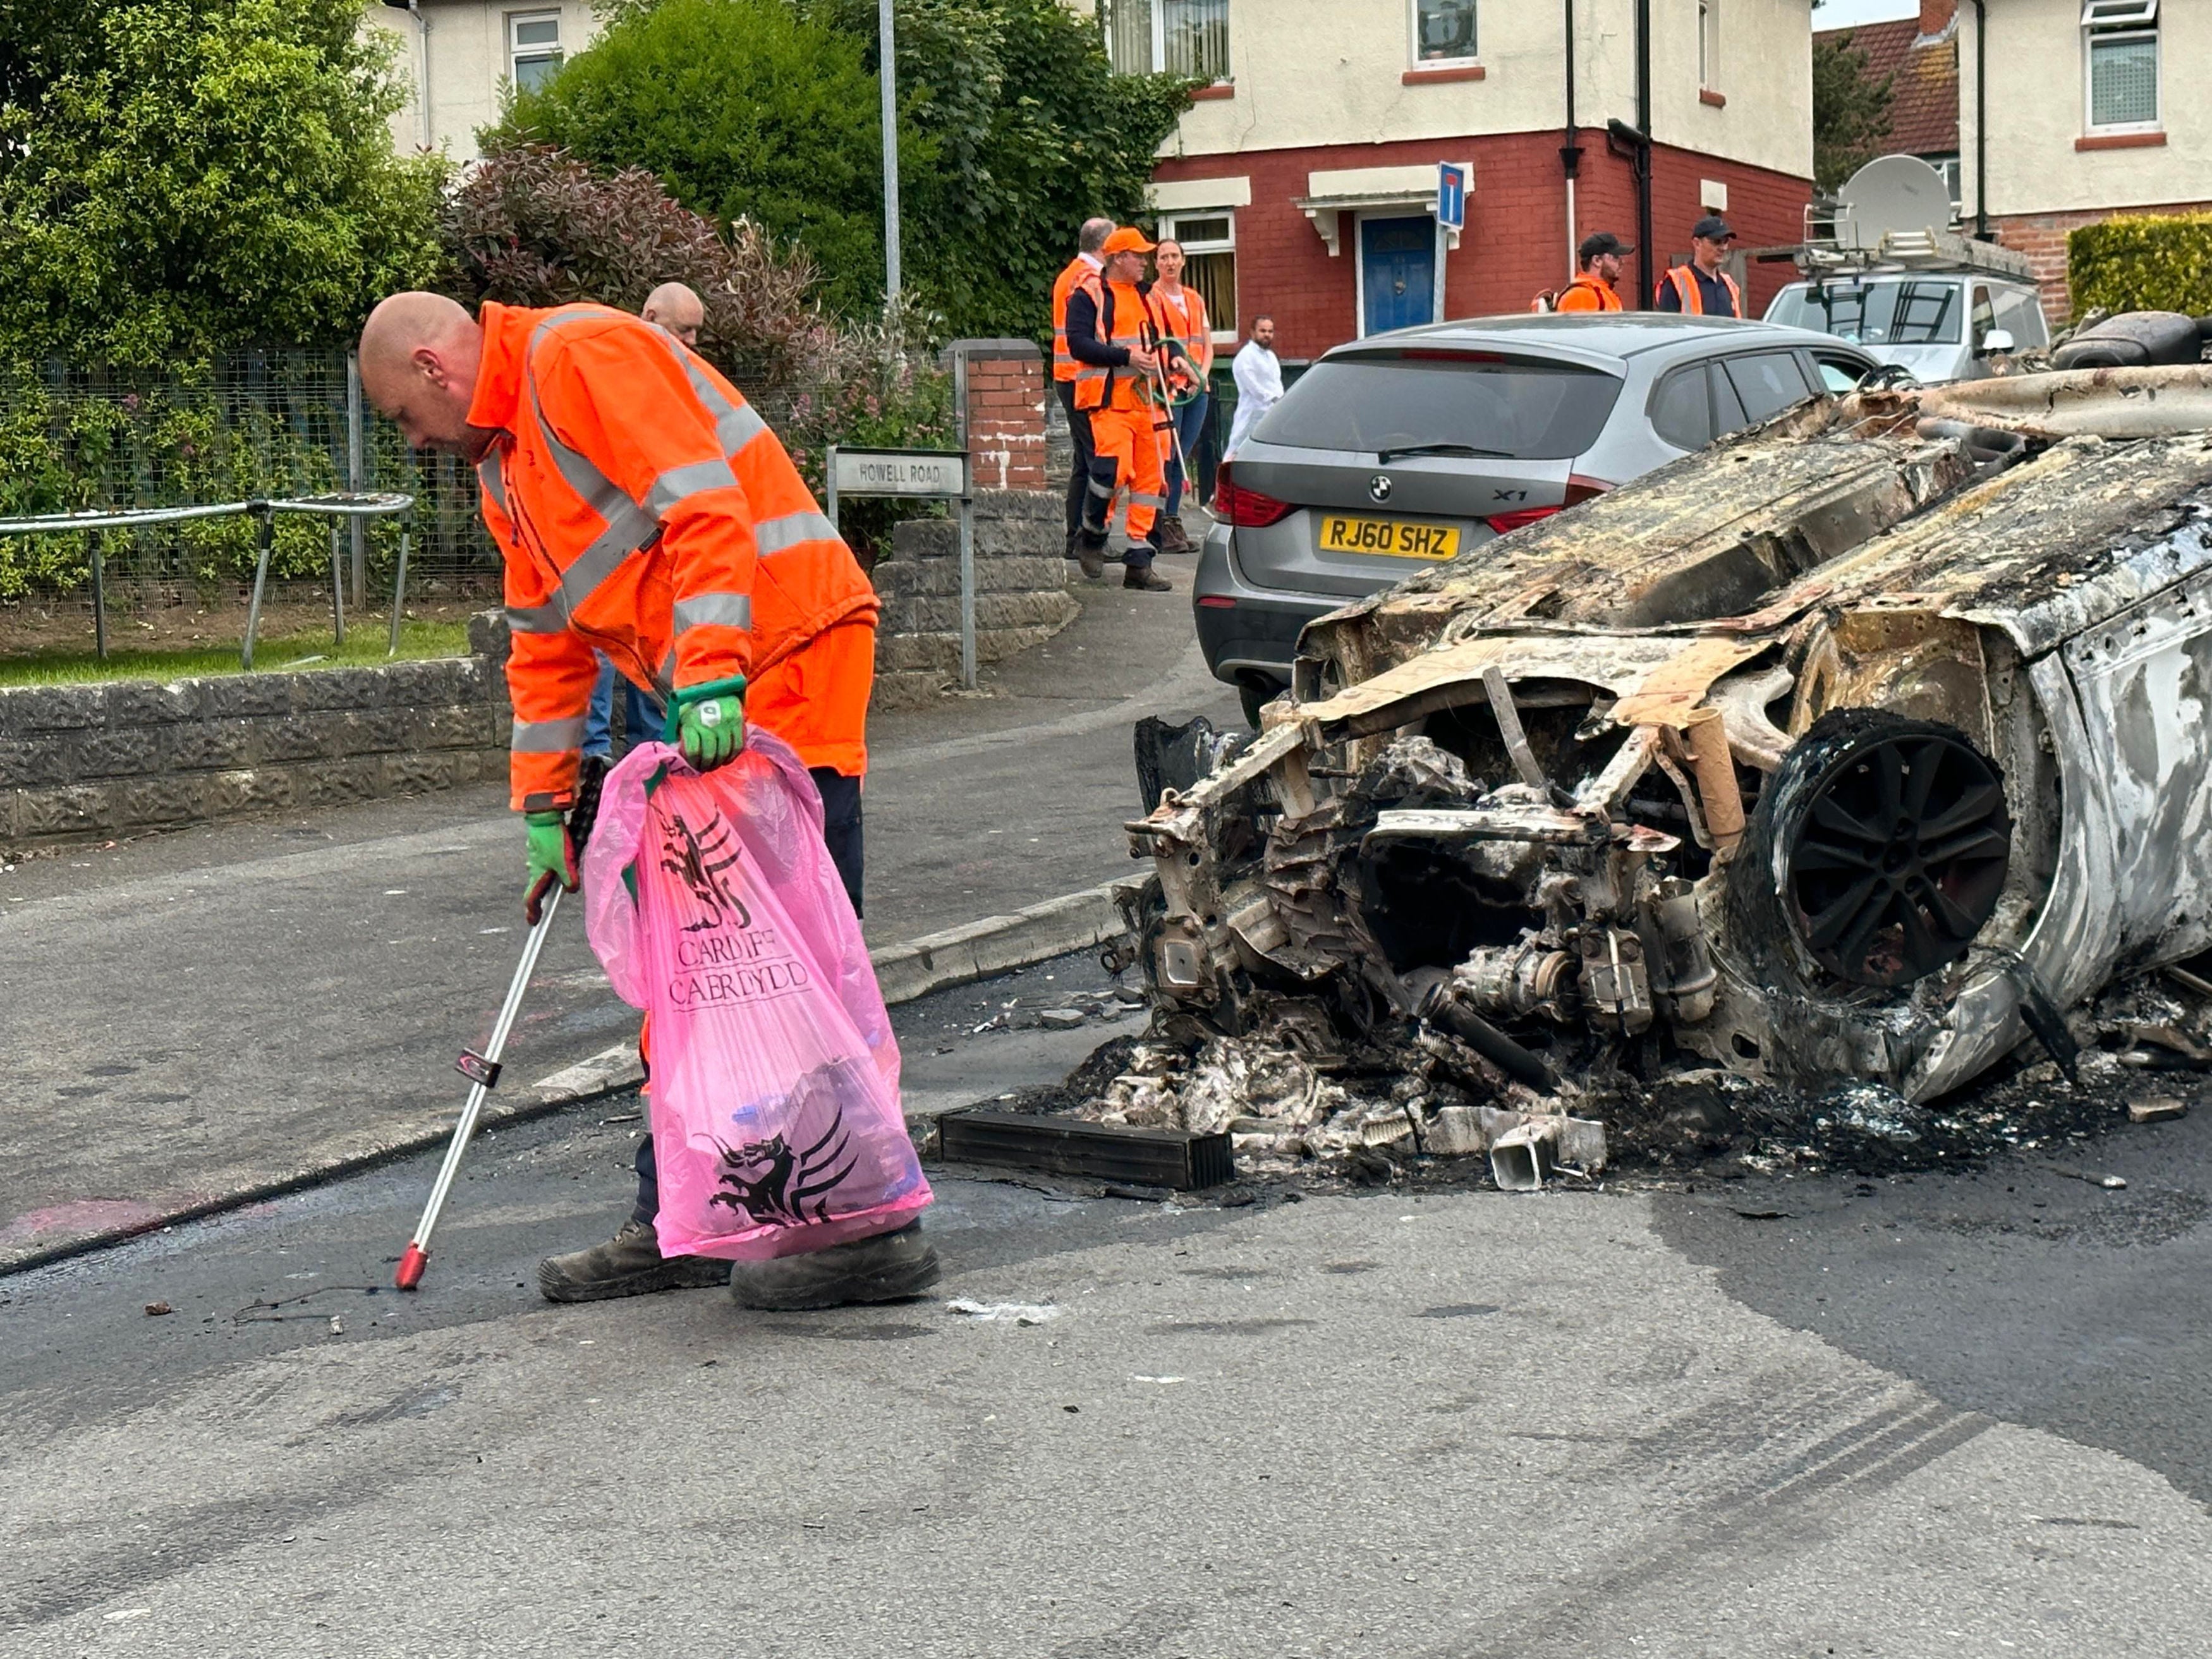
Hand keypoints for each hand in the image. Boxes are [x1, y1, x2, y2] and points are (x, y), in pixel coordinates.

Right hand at [523, 809, 576, 924]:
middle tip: (541, 911)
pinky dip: (549, 869)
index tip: (533, 923)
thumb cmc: (553, 840)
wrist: (544, 817)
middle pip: (536, 889)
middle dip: (539, 900)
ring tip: (553, 889)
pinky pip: (544, 864)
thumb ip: (570, 878)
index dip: (533, 913)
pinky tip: (557, 865)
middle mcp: (534, 868)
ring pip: (540, 875)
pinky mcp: (540, 849)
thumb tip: (570, 890)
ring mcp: (536, 858)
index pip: (531, 899)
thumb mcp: (565, 862)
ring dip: (545, 883)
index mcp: (537, 875)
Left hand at [677, 693, 745, 768]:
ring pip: (724, 753)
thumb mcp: (679, 716)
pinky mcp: (738, 722)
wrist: (712, 682)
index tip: (693, 765)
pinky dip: (732, 756)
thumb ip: (679, 735)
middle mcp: (708, 722)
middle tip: (704, 768)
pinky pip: (738, 746)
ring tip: (715, 764)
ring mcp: (725, 722)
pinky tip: (726, 758)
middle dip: (706, 765)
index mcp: (691, 721)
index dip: (693, 763)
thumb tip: (678, 756)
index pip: (693, 751)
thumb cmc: (693, 703)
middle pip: (710, 754)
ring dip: (719, 763)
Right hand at [1126, 347, 1157, 372]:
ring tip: (1156, 369)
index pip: (1150, 357)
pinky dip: (1146, 373)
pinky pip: (1142, 371)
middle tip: (1157, 363)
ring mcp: (1140, 365)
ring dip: (1152, 368)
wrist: (1125, 356)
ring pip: (1147, 367)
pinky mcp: (1137, 368)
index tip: (1153, 356)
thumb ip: (1144, 352)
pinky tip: (1149, 374)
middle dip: (1154, 363)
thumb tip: (1148, 351)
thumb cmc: (1131, 353)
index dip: (1152, 356)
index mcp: (1142, 355)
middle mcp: (1142, 360)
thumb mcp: (1138, 350)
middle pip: (1150, 362)